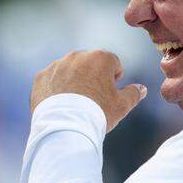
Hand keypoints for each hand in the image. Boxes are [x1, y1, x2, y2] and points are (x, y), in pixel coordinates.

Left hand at [30, 50, 146, 131]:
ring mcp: (56, 65)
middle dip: (92, 77)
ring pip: (69, 71)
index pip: (112, 63)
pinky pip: (51, 80)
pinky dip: (55, 89)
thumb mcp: (121, 106)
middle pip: (89, 64)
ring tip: (74, 103)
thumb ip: (134, 94)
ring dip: (73, 81)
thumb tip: (142, 89)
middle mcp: (77, 56)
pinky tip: (60, 104)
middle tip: (91, 99)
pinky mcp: (41, 77)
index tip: (108, 92)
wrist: (64, 127)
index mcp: (100, 58)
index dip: (113, 78)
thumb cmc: (97, 114)